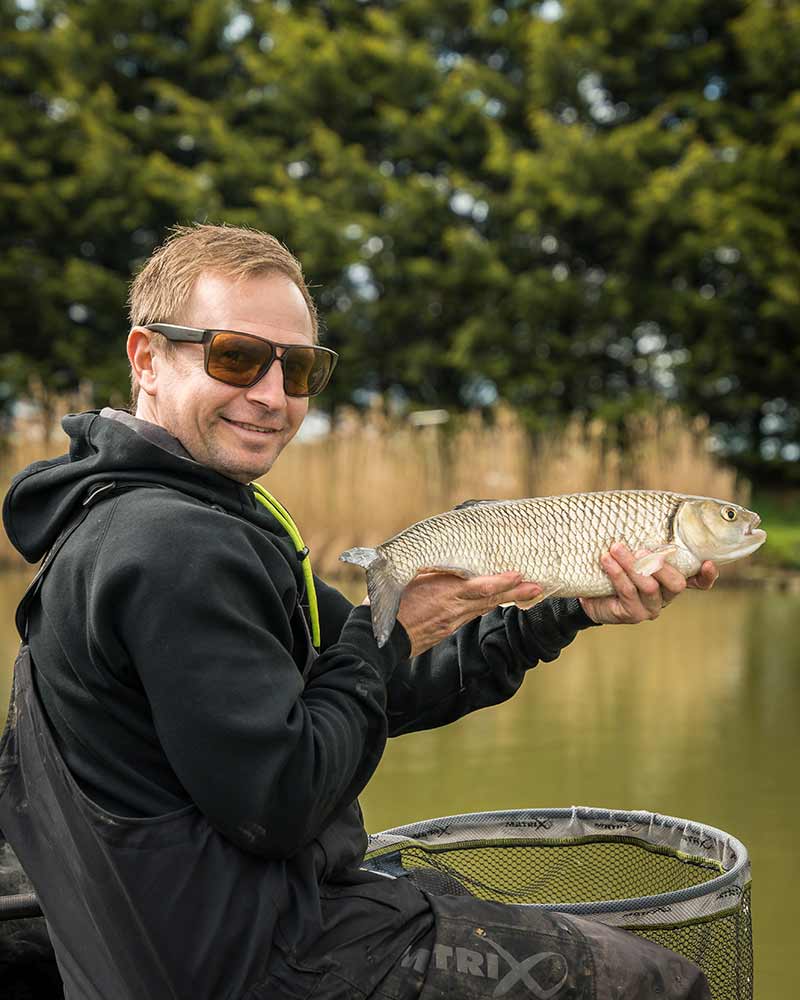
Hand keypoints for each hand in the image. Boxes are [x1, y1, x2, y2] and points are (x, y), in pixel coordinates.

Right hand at [389, 571, 542, 656]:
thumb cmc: (390, 604)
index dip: (500, 581)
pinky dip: (487, 606)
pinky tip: (497, 602)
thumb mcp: (408, 579)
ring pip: (484, 607)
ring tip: (530, 591)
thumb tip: (445, 560)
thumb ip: (430, 570)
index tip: (517, 574)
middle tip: (539, 585)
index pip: (478, 587)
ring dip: (508, 599)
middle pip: (490, 599)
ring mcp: (451, 621)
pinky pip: (471, 615)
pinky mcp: (446, 629)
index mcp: (442, 593)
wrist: (381, 640)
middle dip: (516, 592)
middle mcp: (452, 608)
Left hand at [579, 543, 718, 625]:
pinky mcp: (633, 614)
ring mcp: (651, 607)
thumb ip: (645, 540)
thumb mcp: (632, 551)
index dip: (707, 575)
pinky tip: (606, 560)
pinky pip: (627, 592)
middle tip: (642, 549)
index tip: (708, 563)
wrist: (589, 593)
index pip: (699, 582)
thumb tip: (646, 508)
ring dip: (632, 565)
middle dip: (659, 564)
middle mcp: (666, 595)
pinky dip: (617, 573)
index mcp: (672, 579)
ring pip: (649, 586)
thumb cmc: (616, 566)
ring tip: (616, 548)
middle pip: (676, 584)